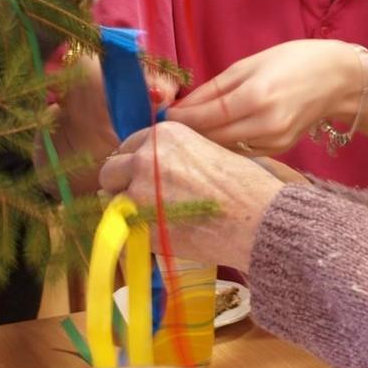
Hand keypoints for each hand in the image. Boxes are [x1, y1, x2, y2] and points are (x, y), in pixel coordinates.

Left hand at [99, 122, 282, 269]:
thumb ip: (175, 155)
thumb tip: (148, 168)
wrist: (257, 218)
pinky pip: (121, 229)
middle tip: (143, 196)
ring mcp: (138, 194)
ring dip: (125, 207)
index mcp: (164, 135)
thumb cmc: (244, 184)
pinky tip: (156, 232)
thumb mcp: (208, 151)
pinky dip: (132, 231)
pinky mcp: (140, 226)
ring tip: (152, 216)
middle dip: (122, 183)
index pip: (130, 145)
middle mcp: (145, 159)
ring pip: (110, 200)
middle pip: (111, 170)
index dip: (137, 161)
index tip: (147, 174)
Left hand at [167, 40, 358, 154]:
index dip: (181, 119)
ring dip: (206, 139)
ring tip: (194, 127)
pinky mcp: (280, 150)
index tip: (163, 116)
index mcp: (257, 97)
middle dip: (189, 132)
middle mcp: (266, 124)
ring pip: (225, 148)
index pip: (207, 117)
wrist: (339, 79)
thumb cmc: (295, 61)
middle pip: (212, 137)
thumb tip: (181, 107)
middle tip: (172, 124)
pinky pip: (242, 150)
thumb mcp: (250, 64)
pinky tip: (222, 132)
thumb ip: (214, 88)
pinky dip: (227, 143)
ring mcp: (275, 141)